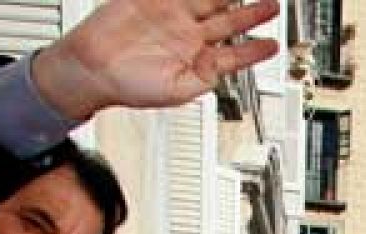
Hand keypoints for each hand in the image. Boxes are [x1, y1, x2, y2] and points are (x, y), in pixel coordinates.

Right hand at [33, 0, 280, 123]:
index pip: (234, 54)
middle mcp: (189, 37)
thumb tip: (223, 70)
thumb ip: (203, 80)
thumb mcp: (175, 92)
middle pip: (229, 20)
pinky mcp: (154, 0)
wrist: (92, 67)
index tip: (274, 44)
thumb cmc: (129, 85)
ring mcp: (173, 16)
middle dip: (252, 13)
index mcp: (197, 62)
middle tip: (273, 5)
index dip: (255, 50)